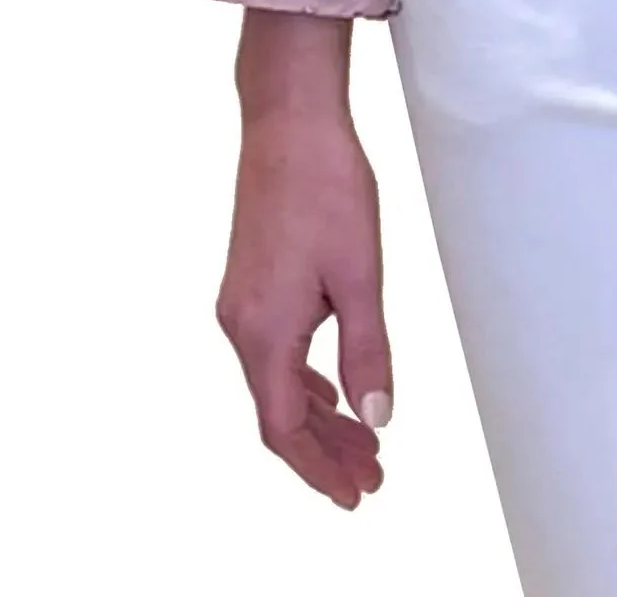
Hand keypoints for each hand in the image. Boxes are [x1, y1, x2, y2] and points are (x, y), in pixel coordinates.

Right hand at [216, 102, 393, 507]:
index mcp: (263, 332)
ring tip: (362, 441)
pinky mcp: (248, 282)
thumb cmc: (327, 188)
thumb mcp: (361, 275)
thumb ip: (367, 350)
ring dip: (316, 418)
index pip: (283, 430)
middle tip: (372, 476)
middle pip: (277, 414)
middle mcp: (239, 325)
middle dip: (324, 451)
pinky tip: (329, 388)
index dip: (319, 468)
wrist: (288, 123)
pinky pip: (270, 354)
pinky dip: (301, 382)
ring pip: (273, 383)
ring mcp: (239, 304)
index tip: (356, 493)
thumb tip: (377, 418)